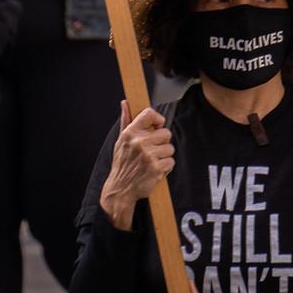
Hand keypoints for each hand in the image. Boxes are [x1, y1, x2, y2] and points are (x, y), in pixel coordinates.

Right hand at [99, 100, 174, 229]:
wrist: (121, 189)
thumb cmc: (122, 163)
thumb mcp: (121, 141)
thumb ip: (126, 121)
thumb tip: (125, 103)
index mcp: (130, 133)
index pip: (150, 114)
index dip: (157, 120)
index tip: (156, 127)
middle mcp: (139, 142)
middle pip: (166, 133)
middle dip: (162, 142)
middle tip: (152, 150)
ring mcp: (148, 155)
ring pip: (170, 149)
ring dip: (164, 156)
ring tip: (153, 161)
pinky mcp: (156, 168)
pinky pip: (171, 162)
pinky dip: (166, 167)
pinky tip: (155, 169)